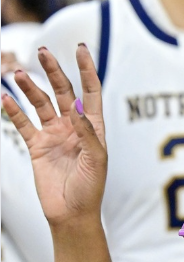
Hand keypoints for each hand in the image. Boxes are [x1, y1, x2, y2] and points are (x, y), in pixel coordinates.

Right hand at [0, 45, 108, 225]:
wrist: (71, 212)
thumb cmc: (90, 187)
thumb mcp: (96, 159)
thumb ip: (87, 133)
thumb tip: (76, 107)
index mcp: (93, 126)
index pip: (90, 91)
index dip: (86, 70)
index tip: (80, 48)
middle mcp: (73, 126)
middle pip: (62, 91)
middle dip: (54, 71)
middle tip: (43, 51)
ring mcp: (53, 134)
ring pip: (40, 104)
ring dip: (30, 88)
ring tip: (19, 73)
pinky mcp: (36, 146)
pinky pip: (23, 124)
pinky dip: (13, 111)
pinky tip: (4, 98)